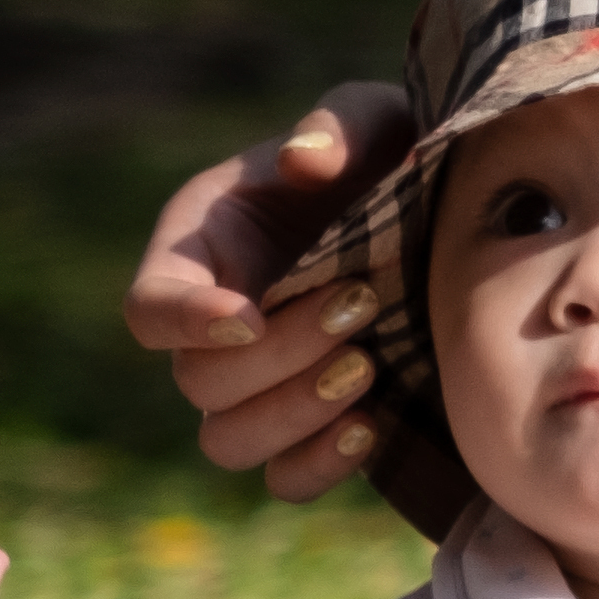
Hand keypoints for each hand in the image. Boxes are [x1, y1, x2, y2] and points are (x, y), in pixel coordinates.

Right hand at [123, 83, 425, 507]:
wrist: (450, 220)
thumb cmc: (393, 157)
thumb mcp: (377, 119)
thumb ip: (340, 123)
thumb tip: (306, 159)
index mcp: (202, 250)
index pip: (147, 308)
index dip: (184, 322)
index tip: (250, 316)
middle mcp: (217, 325)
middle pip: (198, 382)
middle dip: (278, 355)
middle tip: (361, 305)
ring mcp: (261, 384)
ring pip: (228, 441)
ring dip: (294, 414)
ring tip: (370, 366)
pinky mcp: (313, 424)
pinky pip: (285, 478)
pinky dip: (320, 465)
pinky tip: (374, 423)